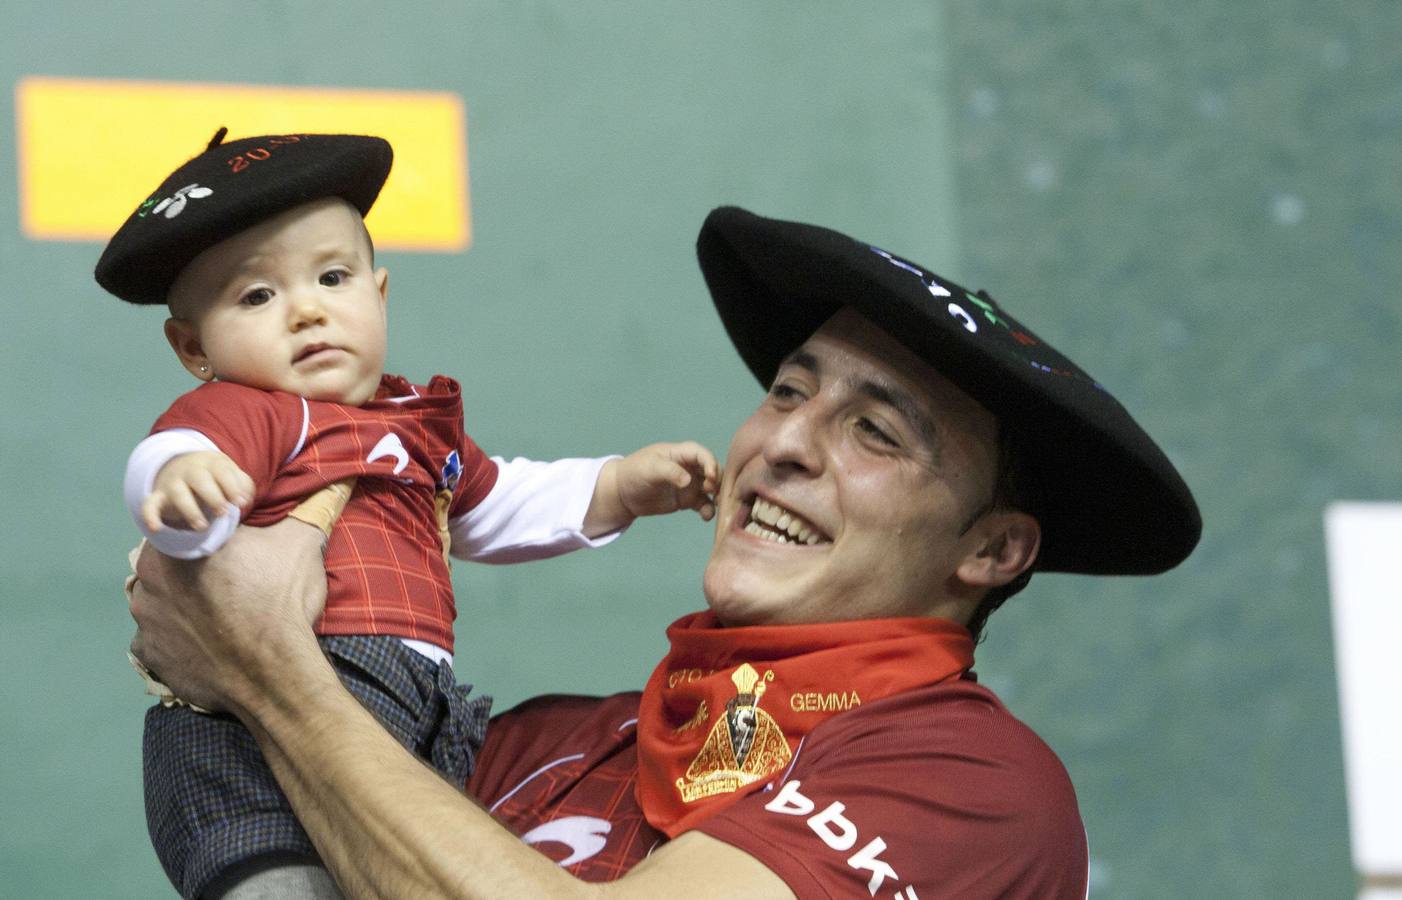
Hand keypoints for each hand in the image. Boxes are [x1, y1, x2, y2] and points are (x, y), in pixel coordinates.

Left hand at [128, 516, 329, 714]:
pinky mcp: (150, 655)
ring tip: (218, 615)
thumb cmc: (279, 600)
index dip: (204, 538)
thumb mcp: (299, 543)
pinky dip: (176, 640)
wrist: (274, 671)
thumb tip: (337, 482)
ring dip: (180, 606)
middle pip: (165, 566)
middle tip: (227, 584)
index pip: (181, 528)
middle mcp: (146, 580)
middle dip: (189, 572)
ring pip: (158, 603)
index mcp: (176, 543)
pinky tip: (204, 641)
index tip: (228, 552)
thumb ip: (310, 507)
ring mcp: (145, 621)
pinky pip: (157, 640)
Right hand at [142, 451, 252, 531]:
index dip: (232, 487)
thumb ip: (243, 485)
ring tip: (202, 527)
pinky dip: (150, 516)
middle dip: (213, 497)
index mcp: (210, 462)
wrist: (182, 465)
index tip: (240, 503)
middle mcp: (189, 469)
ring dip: (190, 510)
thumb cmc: (215, 475)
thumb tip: (245, 499)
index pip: (221, 471)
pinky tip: (155, 528)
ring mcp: (172, 482)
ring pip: (178, 493)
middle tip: (223, 513)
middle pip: (199, 479)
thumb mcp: (231, 474)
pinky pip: (150, 505)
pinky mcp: (159, 497)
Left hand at [613, 441, 718, 520]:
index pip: (702, 454)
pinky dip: (708, 510)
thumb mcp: (649, 469)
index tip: (711, 478)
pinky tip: (706, 517)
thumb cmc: (634, 473)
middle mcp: (689, 467)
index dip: (710, 463)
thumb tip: (688, 481)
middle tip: (714, 493)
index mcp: (680, 453)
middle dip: (718, 480)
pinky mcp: (687, 499)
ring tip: (717, 505)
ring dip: (718, 495)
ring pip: (712, 488)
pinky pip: (704, 504)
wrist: (623, 494)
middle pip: (712, 470)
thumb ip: (669, 472)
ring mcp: (690, 484)